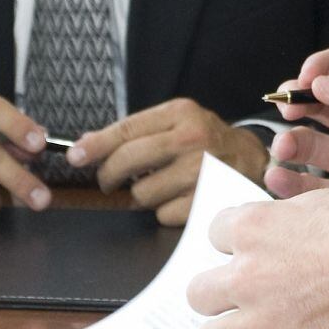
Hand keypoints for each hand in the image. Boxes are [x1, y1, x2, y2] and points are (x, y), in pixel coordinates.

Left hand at [69, 98, 270, 225]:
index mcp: (180, 113)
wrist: (254, 160)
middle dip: (109, 175)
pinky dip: (164, 211)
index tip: (74, 157)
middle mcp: (193, 138)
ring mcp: (202, 170)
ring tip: (159, 186)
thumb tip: (84, 146)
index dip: (95, 145)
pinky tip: (178, 198)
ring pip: (142, 192)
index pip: (126, 129)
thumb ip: (135, 132)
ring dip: (143, 195)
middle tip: (108, 181)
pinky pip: (163, 214)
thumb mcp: (176, 123)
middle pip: (128, 160)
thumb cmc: (206, 142)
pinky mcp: (208, 200)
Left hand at [189, 180, 328, 328]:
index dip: (236, 245)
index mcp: (255, 227)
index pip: (214, 235)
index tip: (251, 252)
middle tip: (243, 297)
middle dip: (219, 295)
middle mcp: (248, 274)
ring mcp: (265, 321)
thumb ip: (295, 216)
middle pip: (199, 292)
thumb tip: (293, 223)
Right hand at [267, 47, 328, 204]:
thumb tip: (324, 83)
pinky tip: (280, 178)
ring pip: (307, 142)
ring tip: (284, 149)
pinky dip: (290, 180)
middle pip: (315, 103)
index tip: (306, 77)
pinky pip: (311, 183)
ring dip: (289, 141)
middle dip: (295, 102)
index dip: (320, 66)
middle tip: (286, 108)